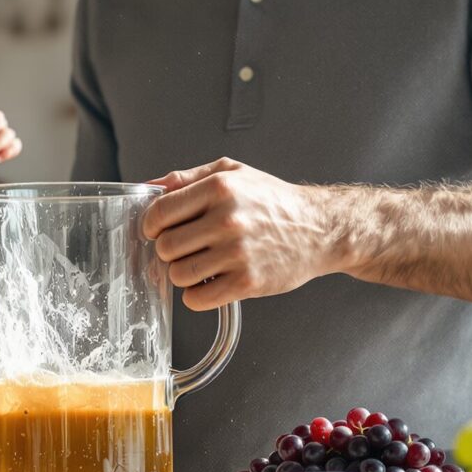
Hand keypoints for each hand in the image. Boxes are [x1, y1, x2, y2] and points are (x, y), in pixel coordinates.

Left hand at [142, 158, 341, 311]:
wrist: (320, 229)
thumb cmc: (273, 200)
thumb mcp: (233, 173)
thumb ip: (188, 177)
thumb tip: (151, 186)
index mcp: (219, 188)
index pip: (160, 212)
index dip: (151, 225)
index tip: (156, 230)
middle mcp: (227, 219)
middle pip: (165, 246)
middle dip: (169, 250)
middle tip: (185, 248)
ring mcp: (237, 253)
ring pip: (178, 274)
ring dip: (183, 273)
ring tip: (200, 264)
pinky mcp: (247, 282)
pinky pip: (197, 299)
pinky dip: (197, 295)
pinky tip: (210, 282)